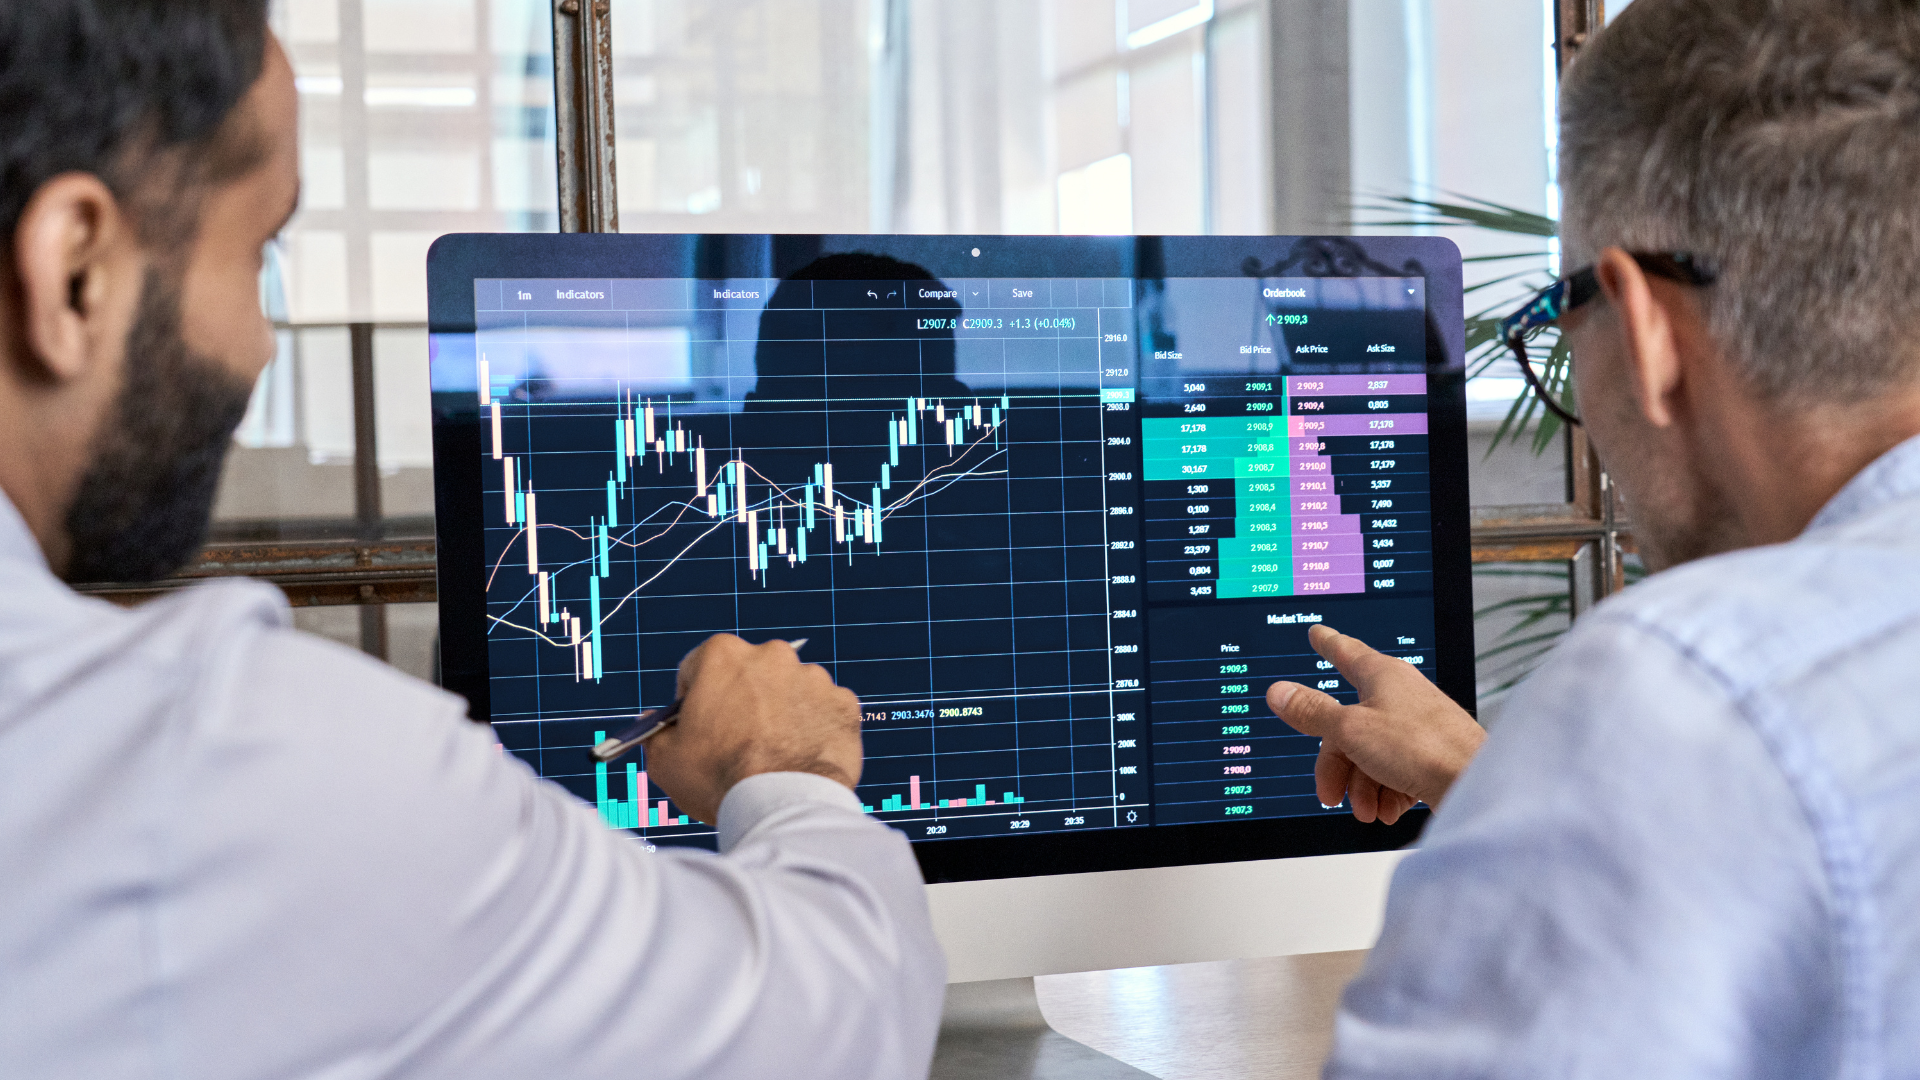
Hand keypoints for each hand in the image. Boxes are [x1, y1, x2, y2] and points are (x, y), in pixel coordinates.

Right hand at [644, 635, 862, 823]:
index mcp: (723, 655)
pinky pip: (823, 712)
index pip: (699, 668)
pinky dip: (814, 730)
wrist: (783, 806)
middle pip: (749, 675)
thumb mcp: (665, 758)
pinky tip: (800, 759)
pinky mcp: (844, 703)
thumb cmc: (720, 779)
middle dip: (743, 702)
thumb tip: (659, 721)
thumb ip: (658, 731)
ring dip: (781, 714)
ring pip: (789, 692)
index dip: (696, 699)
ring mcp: (812, 677)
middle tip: (739, 743)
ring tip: (773, 757)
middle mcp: (772, 655)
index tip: (702, 724)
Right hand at [1266, 623, 1483, 824]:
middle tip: (1330, 793)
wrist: (1475, 783)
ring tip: (1368, 809)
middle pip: (1349, 723)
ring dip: (1362, 785)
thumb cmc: (1422, 747)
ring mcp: (1418, 725)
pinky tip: (1389, 809)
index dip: (1327, 643)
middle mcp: (1401, 695)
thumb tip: (1279, 691)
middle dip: (1337, 764)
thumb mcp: (1350, 730)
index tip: (1319, 633)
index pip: (1345, 652)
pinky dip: (1387, 791)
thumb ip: (1312, 712)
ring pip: (1371, 752)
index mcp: (1382, 675)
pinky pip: (1396, 770)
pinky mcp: (1432, 754)